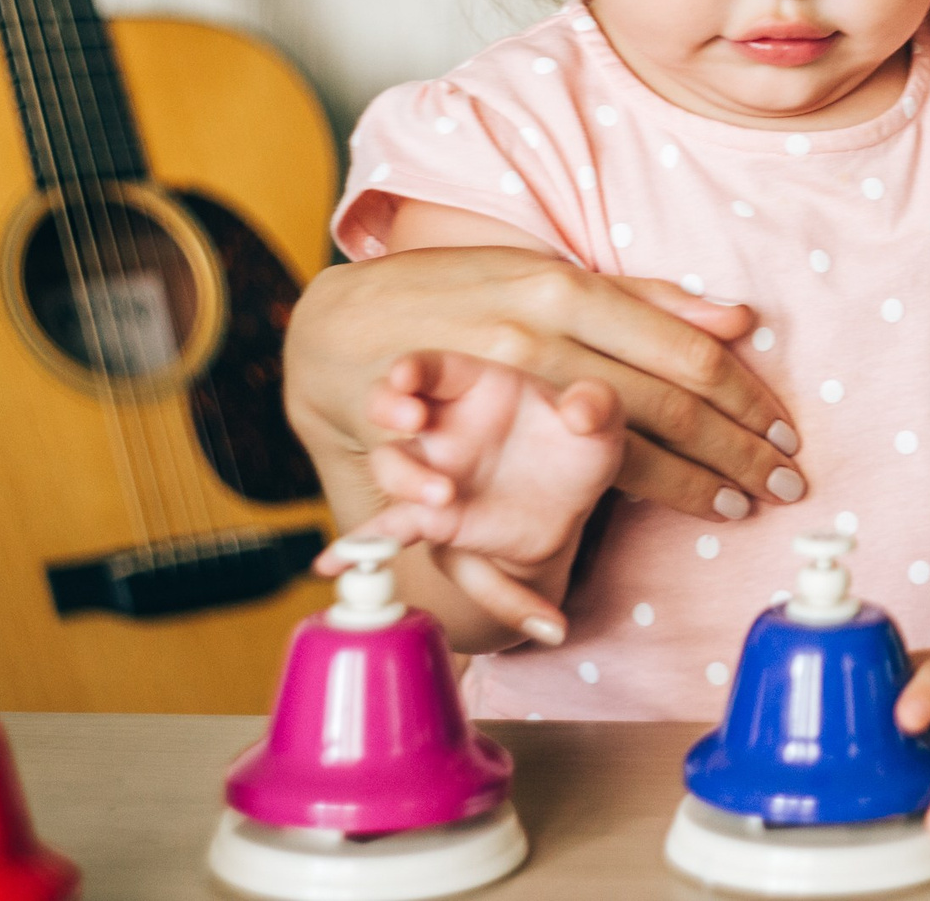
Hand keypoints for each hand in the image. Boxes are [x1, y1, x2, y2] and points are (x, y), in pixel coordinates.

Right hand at [286, 246, 805, 518]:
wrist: (344, 327)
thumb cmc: (468, 298)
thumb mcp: (557, 283)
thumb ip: (644, 303)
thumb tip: (739, 317)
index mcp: (570, 288)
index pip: (680, 345)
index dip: (741, 393)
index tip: (787, 431)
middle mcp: (537, 330)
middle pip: (662, 397)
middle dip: (732, 447)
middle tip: (786, 483)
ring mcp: (488, 380)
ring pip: (604, 438)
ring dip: (677, 481)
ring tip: (730, 508)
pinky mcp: (440, 434)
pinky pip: (507, 484)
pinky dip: (538, 527)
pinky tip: (590, 574)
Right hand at [321, 351, 623, 641]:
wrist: (570, 502)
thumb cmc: (578, 442)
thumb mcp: (601, 420)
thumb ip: (596, 406)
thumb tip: (582, 412)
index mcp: (479, 384)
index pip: (433, 366)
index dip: (412, 368)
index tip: (405, 375)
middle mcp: (443, 424)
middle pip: (392, 408)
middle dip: (388, 408)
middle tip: (412, 422)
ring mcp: (431, 470)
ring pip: (391, 467)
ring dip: (405, 481)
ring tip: (444, 498)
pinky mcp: (433, 520)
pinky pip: (386, 533)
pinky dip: (355, 548)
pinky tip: (328, 564)